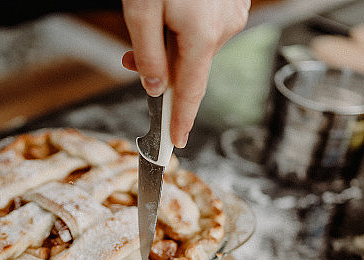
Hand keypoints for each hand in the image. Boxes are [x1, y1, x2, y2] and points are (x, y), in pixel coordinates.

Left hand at [122, 0, 250, 147]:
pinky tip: (172, 6)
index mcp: (202, 35)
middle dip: (161, 70)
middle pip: (189, 68)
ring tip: (150, 19)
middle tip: (130, 59)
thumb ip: (148, 53)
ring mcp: (233, 13)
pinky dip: (186, 27)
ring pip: (196, 46)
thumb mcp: (141, 8)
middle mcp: (224, 27)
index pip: (190, 93)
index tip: (177, 142)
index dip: (180, 120)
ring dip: (171, 44)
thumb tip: (154, 87)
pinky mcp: (233, 2)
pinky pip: (207, 27)